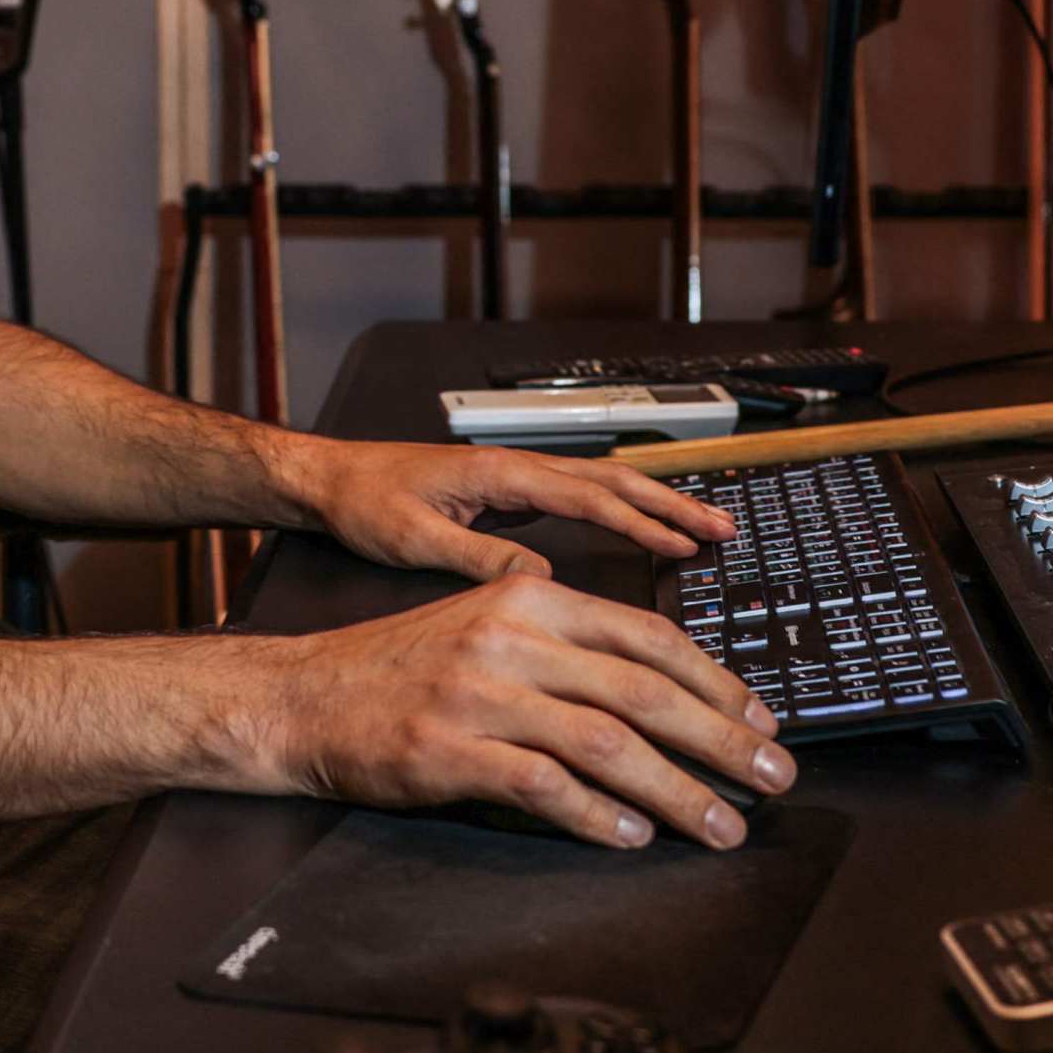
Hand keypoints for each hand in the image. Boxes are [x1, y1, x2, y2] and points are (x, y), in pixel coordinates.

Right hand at [237, 573, 793, 849]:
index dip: (716, 682)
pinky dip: (599, 817)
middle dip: (722, 741)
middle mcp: (511, 640)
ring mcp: (480, 696)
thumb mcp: (488, 628)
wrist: (303, 698)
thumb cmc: (402, 670)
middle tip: (772, 779)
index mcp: (530, 600)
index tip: (762, 721)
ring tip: (720, 826)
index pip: (648, 636)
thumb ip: (569, 649)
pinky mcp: (449, 753)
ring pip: (609, 744)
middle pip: (645, 691)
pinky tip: (633, 837)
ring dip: (678, 792)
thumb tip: (666, 694)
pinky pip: (545, 788)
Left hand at [284, 437, 737, 584]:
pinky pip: (582, 497)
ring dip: (655, 503)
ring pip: (603, 484)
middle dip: (672, 504)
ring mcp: (516, 478)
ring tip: (702, 526)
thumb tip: (542, 584)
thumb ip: (477, 558)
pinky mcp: (510, 494)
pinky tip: (643, 528)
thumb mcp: (414, 540)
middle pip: (613, 481)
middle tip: (723, 529)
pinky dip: (623, 510)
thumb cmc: (363, 502)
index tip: (684, 546)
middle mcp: (517, 468)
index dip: (642, 523)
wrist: (329, 479)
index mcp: (500, 474)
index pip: (589, 496)